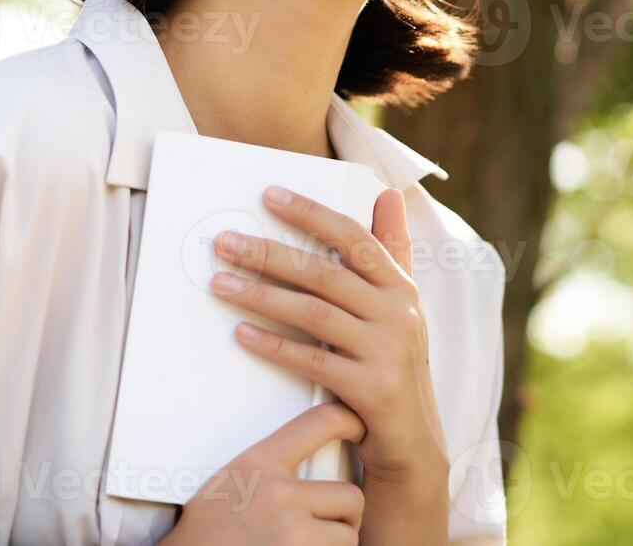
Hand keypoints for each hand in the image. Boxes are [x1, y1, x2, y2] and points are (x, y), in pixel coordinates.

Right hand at [164, 402, 366, 544]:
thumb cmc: (203, 534)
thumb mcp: (230, 483)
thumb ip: (268, 468)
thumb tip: (303, 460)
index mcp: (258, 465)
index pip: (319, 422)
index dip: (349, 420)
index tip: (359, 424)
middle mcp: (280, 496)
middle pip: (350, 495)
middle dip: (344, 516)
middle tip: (325, 525)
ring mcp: (292, 533)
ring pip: (349, 535)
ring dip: (336, 544)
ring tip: (308, 545)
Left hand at [208, 185, 450, 485]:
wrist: (413, 440)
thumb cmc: (394, 363)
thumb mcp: (400, 306)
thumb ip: (392, 251)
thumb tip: (389, 192)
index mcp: (402, 287)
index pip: (354, 238)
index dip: (312, 213)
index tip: (269, 196)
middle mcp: (400, 313)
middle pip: (324, 273)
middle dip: (269, 254)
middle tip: (224, 242)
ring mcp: (389, 352)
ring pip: (314, 313)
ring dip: (262, 295)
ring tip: (219, 283)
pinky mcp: (373, 390)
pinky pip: (313, 362)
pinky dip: (275, 345)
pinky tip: (241, 333)